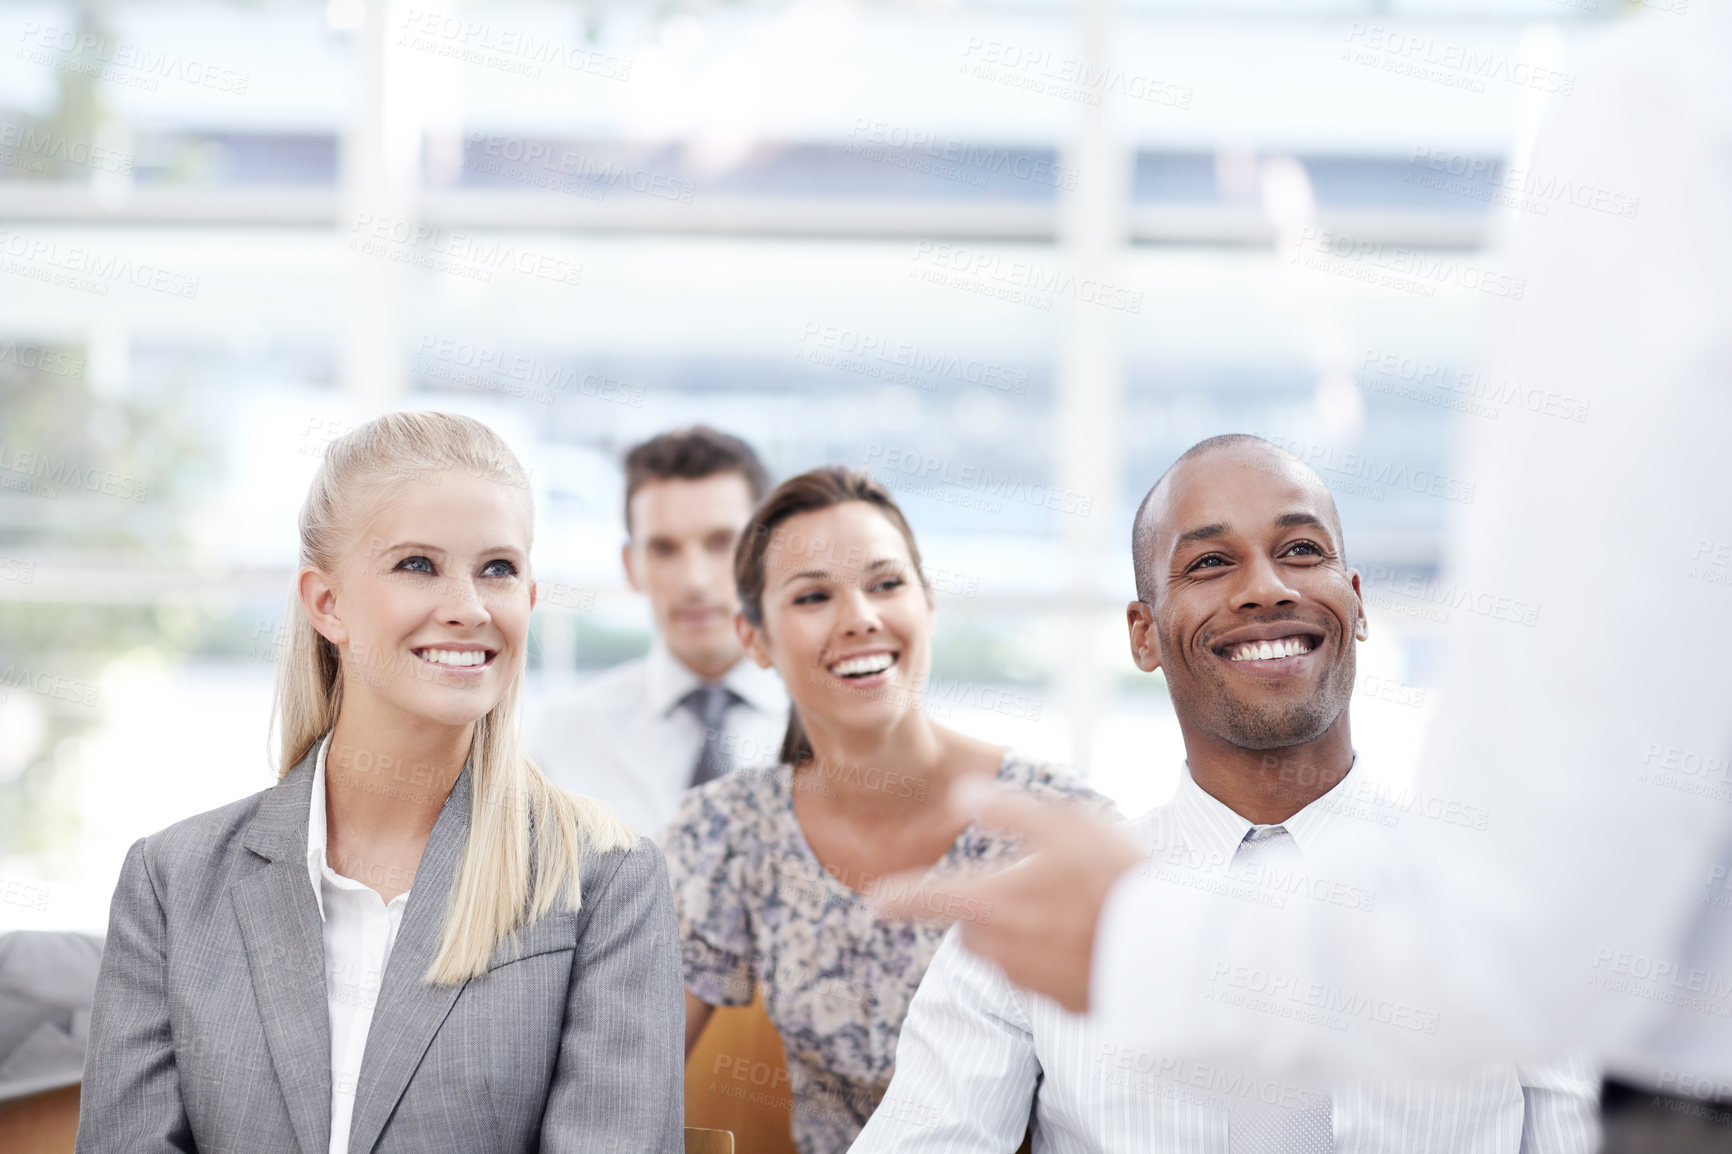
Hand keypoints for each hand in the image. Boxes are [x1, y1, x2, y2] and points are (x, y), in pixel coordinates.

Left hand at [868, 780, 1141, 1012]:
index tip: (877, 901)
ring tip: (1077, 908)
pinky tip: (1095, 939)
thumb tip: (962, 794)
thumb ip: (1008, 810)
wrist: (1177, 951)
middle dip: (989, 911)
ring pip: (1009, 956)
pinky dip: (1058, 960)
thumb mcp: (1066, 824)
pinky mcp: (1066, 1007)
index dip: (901, 898)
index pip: (930, 900)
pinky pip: (1047, 979)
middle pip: (973, 931)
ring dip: (1025, 935)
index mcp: (994, 904)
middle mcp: (1004, 952)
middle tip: (1039, 884)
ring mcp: (1034, 985)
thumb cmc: (1119, 878)